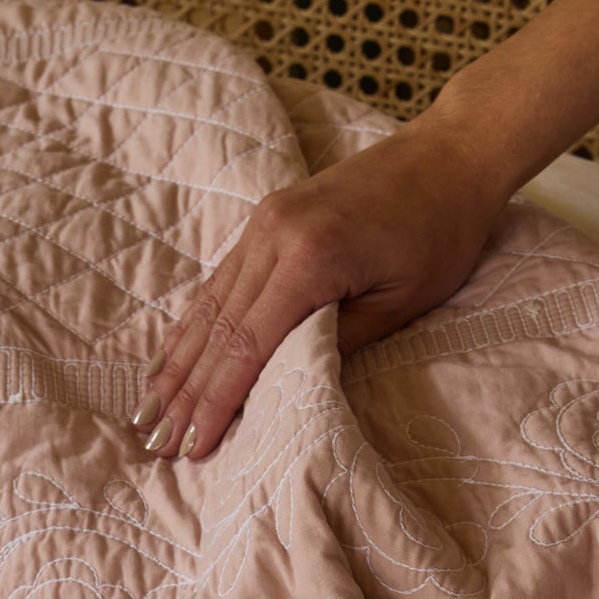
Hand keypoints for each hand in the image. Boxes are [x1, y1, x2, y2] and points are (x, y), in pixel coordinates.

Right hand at [134, 118, 505, 462]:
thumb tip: (283, 387)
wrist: (451, 152)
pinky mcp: (266, 218)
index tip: (193, 446)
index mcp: (311, 256)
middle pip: (218, 331)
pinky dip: (192, 325)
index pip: (248, 347)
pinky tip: (169, 357)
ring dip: (177, 365)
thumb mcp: (401, 301)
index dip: (215, 403)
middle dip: (184, 394)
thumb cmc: (440, 231)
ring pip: (209, 307)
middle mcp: (274, 235)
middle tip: (156, 443)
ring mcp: (265, 223)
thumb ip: (338, 342)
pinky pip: (219, 282)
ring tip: (147, 412)